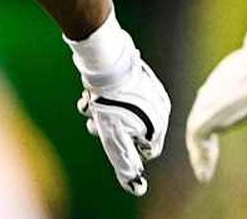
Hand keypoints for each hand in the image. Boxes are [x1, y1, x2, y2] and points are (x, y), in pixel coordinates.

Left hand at [76, 53, 169, 195]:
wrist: (104, 59)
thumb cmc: (109, 101)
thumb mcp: (114, 137)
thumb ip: (125, 163)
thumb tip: (136, 188)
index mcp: (158, 121)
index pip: (148, 150)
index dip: (126, 151)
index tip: (110, 141)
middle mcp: (157, 105)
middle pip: (131, 131)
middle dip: (109, 130)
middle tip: (93, 123)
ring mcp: (145, 89)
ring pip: (121, 112)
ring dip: (101, 113)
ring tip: (88, 105)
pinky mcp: (132, 75)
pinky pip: (119, 94)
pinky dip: (104, 97)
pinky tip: (89, 94)